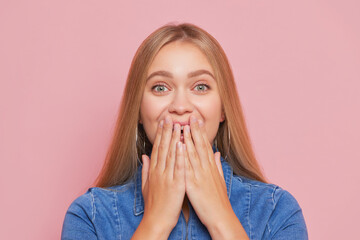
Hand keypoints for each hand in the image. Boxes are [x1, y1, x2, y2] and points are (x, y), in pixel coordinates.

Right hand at [141, 116, 185, 233]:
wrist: (156, 221)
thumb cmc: (154, 204)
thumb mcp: (146, 185)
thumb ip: (145, 169)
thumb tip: (144, 156)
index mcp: (153, 171)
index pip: (157, 148)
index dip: (160, 134)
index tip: (163, 123)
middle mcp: (159, 171)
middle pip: (163, 148)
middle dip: (166, 132)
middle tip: (169, 118)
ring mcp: (167, 177)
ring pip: (170, 154)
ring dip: (173, 139)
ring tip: (177, 125)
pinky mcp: (176, 184)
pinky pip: (178, 167)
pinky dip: (179, 155)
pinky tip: (182, 144)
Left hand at [183, 115, 233, 228]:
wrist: (220, 216)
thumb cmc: (218, 200)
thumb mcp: (220, 180)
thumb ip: (217, 165)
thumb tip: (216, 154)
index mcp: (211, 167)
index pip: (205, 145)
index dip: (201, 132)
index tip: (197, 121)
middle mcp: (206, 168)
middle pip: (200, 146)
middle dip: (195, 130)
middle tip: (191, 116)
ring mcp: (200, 175)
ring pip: (193, 153)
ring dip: (188, 139)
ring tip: (184, 126)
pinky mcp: (193, 184)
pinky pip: (187, 167)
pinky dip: (184, 156)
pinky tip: (180, 147)